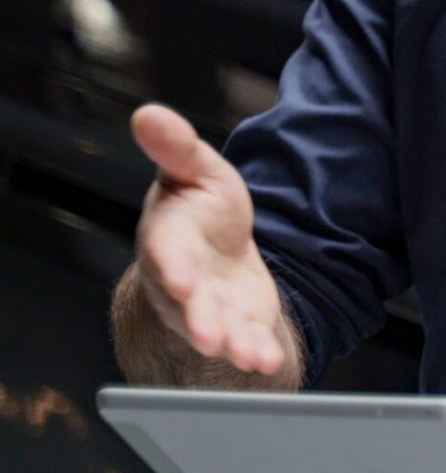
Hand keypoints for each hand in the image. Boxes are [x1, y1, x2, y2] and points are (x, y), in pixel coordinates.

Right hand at [129, 103, 289, 375]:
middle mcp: (181, 281)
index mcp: (167, 239)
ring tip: (248, 355)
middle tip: (211, 336)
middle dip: (199, 320)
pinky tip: (270, 360)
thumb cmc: (201, 207)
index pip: (164, 255)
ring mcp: (208, 307)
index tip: (180, 281)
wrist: (219, 245)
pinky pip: (245, 340)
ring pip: (215, 330)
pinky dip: (257, 352)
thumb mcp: (196, 168)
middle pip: (186, 304)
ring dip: (232, 344)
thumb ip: (176, 147)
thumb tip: (148, 112)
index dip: (170, 269)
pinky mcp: (237, 322)